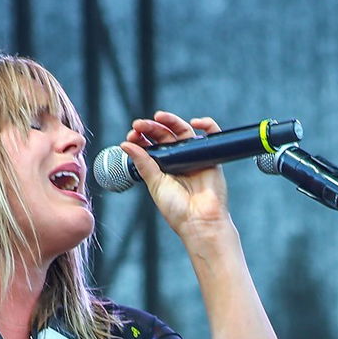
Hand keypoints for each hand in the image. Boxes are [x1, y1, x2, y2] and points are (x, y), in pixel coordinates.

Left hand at [120, 111, 232, 242]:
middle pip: (165, 134)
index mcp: (162, 167)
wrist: (199, 222)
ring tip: (158, 116)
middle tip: (139, 125)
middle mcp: (178, 159)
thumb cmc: (177, 209)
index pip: (151, 145)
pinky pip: (212, 135)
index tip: (131, 136)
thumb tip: (126, 145)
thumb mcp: (155, 184)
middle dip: (150, 127)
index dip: (141, 137)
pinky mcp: (211, 157)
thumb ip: (142, 163)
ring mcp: (194, 156)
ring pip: (183, 130)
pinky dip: (207, 124)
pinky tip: (195, 122)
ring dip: (171, 120)